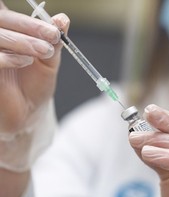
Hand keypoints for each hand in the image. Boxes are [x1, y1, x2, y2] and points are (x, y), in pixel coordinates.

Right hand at [0, 3, 69, 170]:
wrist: (28, 112)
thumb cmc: (36, 85)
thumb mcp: (49, 60)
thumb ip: (54, 40)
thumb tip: (63, 19)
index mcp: (8, 33)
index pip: (9, 13)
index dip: (30, 19)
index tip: (54, 30)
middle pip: (1, 18)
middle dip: (29, 26)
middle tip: (52, 36)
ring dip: (24, 41)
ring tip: (45, 52)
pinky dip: (10, 57)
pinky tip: (26, 62)